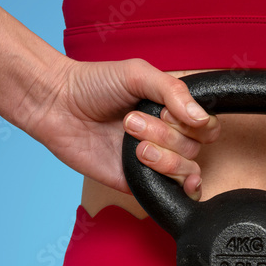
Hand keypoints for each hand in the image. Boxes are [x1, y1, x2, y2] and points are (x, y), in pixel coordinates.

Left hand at [19, 57, 220, 200]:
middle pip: (195, 147)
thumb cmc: (94, 84)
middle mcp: (167, 136)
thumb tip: (202, 120)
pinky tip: (178, 180)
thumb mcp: (138, 74)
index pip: (207, 125)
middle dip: (165, 134)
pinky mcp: (140, 182)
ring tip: (133, 143)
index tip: (167, 110)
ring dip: (164, 157)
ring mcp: (155, 160)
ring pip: (187, 169)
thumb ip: (174, 91)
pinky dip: (179, 187)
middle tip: (130, 121)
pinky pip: (171, 191)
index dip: (194, 122)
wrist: (58, 106)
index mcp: (172, 110)